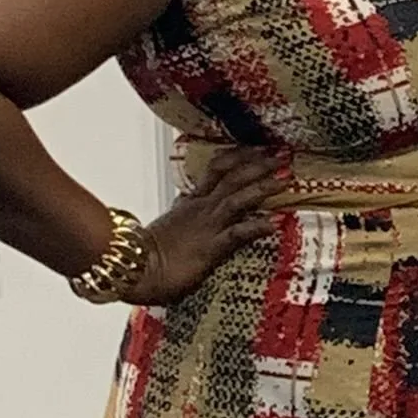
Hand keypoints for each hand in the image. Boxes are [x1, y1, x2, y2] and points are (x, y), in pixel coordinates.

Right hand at [127, 147, 283, 303]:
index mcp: (191, 202)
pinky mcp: (210, 248)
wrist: (132, 270)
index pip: (217, 169)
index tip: (257, 147)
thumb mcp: (168, 224)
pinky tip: (274, 222)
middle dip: (258, 164)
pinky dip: (256, 226)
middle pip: (232, 176)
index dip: (239, 156)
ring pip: (238, 198)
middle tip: (280, 155)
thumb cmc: (146, 254)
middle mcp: (201, 209)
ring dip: (263, 187)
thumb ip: (181, 211)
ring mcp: (207, 226)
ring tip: (285, 178)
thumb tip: (185, 201)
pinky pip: (237, 233)